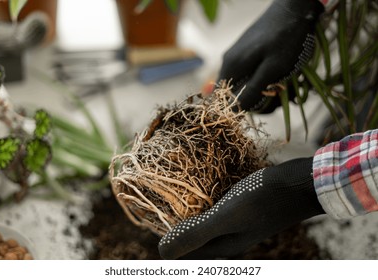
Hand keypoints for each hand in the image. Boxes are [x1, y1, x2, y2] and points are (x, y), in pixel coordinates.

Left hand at [158, 157, 324, 258]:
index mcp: (221, 248)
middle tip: (156, 204)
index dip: (165, 239)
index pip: (183, 253)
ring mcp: (234, 226)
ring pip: (201, 225)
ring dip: (185, 214)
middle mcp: (226, 240)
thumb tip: (161, 251)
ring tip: (170, 196)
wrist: (300, 184)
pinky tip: (197, 190)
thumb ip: (197, 233)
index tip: (148, 215)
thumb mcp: (228, 215)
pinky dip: (201, 204)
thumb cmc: (265, 198)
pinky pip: (213, 212)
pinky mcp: (240, 211)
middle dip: (172, 226)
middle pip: (191, 240)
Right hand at [219, 0, 323, 112]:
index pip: (222, 98)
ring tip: (286, 87)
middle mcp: (230, 62)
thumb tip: (235, 110)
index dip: (238, 108)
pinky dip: (266, 80)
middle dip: (257, 100)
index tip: (261, 106)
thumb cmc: (286, 38)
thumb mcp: (273, 68)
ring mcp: (239, 56)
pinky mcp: (248, 53)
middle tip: (279, 96)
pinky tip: (282, 77)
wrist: (295, 8)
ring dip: (265, 90)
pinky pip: (252, 74)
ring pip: (245, 84)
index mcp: (232, 66)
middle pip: (235, 93)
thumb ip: (252, 90)